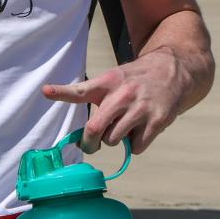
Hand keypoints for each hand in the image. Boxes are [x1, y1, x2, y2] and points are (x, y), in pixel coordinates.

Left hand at [42, 48, 188, 155]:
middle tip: (91, 144)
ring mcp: (141, 108)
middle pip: (95, 129)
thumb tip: (83, 135)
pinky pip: (135, 147)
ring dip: (116, 140)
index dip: (61, 91)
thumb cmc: (136, 79)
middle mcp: (123, 95)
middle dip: (90, 143)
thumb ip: (97, 100)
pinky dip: (135, 144)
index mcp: (108, 82)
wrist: (174, 71)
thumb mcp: (114, 78)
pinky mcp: (157, 121)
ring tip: (125, 125)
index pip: (81, 89)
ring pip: (114, 141)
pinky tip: (141, 129)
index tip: (45, 91)